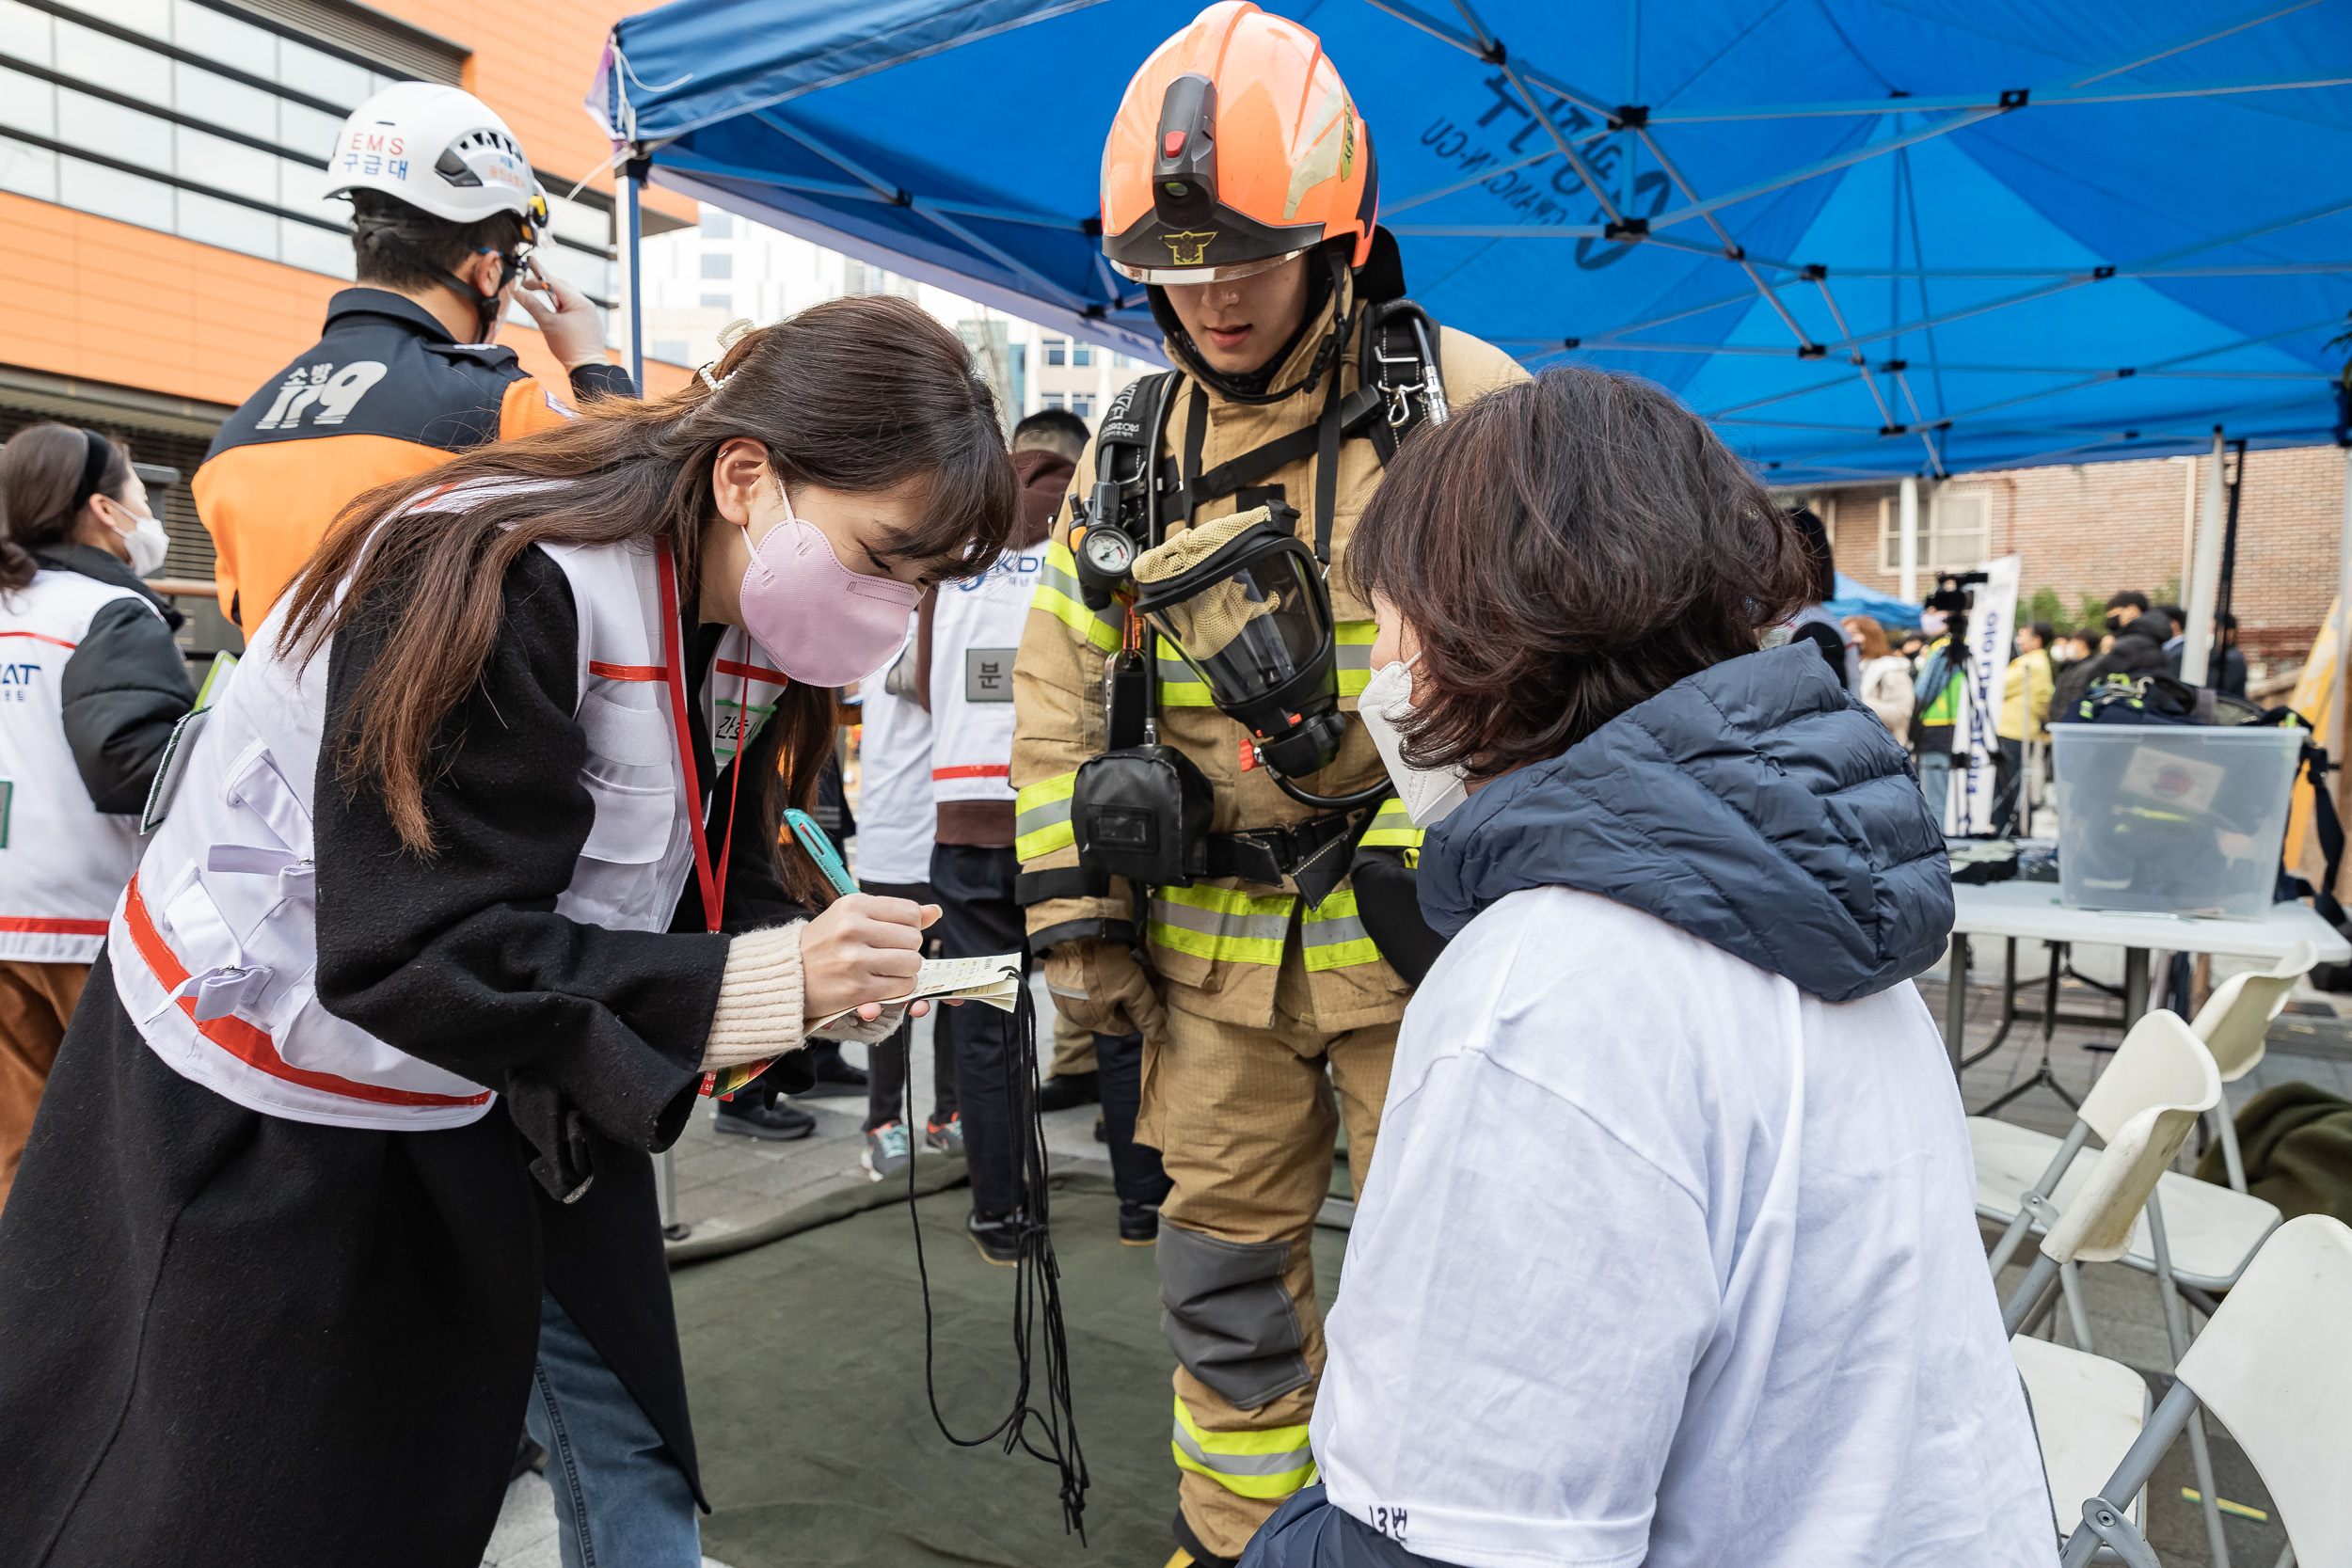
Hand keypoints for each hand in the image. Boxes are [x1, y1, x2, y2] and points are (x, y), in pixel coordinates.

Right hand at [514, 260, 609, 371]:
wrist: (587, 367)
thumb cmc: (568, 347)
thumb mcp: (547, 324)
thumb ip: (532, 306)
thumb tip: (518, 293)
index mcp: (578, 301)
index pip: (554, 281)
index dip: (539, 273)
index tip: (529, 263)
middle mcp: (586, 304)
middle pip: (562, 286)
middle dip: (545, 284)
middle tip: (528, 285)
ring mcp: (589, 313)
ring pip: (567, 297)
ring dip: (553, 296)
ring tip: (539, 298)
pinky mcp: (589, 322)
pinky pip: (573, 307)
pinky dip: (561, 305)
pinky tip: (553, 311)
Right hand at [799, 895, 937, 1024]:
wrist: (787, 974)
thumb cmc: (825, 942)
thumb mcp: (853, 916)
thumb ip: (894, 913)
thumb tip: (935, 911)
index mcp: (854, 905)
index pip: (910, 912)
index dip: (911, 926)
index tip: (896, 935)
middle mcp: (853, 929)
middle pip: (914, 939)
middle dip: (908, 950)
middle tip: (889, 954)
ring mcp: (854, 960)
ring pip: (913, 964)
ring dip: (907, 971)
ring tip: (888, 969)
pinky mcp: (856, 989)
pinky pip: (902, 988)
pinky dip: (899, 989)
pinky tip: (882, 984)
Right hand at [1042, 938, 1163, 1038]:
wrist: (1074, 929)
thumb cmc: (1105, 962)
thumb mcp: (1133, 988)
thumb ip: (1147, 1015)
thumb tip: (1162, 1038)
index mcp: (1094, 1022)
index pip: (1125, 1027)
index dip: (1142, 1012)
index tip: (1152, 992)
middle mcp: (1075, 1016)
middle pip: (1110, 1014)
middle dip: (1128, 999)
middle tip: (1142, 977)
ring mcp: (1062, 998)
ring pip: (1096, 1001)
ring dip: (1112, 989)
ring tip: (1125, 967)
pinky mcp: (1055, 981)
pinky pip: (1081, 987)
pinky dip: (1095, 980)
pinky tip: (1104, 963)